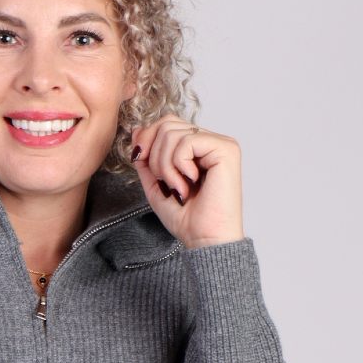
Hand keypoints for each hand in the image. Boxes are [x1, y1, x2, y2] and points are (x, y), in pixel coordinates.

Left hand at [129, 116, 244, 248]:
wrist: (204, 240)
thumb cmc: (186, 219)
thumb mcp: (156, 185)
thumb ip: (146, 158)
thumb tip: (136, 130)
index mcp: (197, 148)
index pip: (166, 124)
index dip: (147, 138)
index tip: (139, 160)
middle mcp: (211, 142)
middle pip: (168, 123)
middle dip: (154, 153)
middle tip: (164, 181)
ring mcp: (220, 144)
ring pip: (173, 132)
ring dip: (166, 165)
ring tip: (178, 187)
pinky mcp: (226, 150)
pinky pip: (187, 142)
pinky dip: (179, 164)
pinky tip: (189, 182)